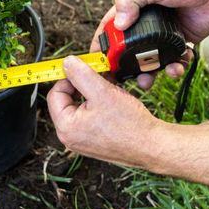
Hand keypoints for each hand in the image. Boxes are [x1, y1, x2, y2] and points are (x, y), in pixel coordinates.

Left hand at [47, 56, 162, 167]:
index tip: (84, 70)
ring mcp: (82, 140)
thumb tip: (67, 63)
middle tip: (98, 76)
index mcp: (66, 127)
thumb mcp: (102, 91)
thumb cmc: (130, 125)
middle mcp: (70, 137)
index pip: (55, 93)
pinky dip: (99, 104)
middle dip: (82, 85)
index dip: (69, 78)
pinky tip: (113, 100)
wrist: (153, 145)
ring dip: (93, 93)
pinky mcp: (95, 140)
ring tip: (109, 88)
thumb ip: (80, 74)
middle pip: (66, 100)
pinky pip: (90, 116)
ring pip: (80, 106)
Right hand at [91, 0, 208, 88]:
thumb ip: (131, 0)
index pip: (110, 31)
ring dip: (150, 73)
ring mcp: (164, 34)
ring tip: (152, 80)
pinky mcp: (182, 41)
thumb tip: (119, 24)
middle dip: (127, 68)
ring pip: (151, 60)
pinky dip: (175, 67)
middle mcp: (145, 24)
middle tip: (128, 79)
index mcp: (132, 10)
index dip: (103, 48)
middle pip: (129, 52)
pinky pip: (175, 60)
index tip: (99, 64)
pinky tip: (178, 66)